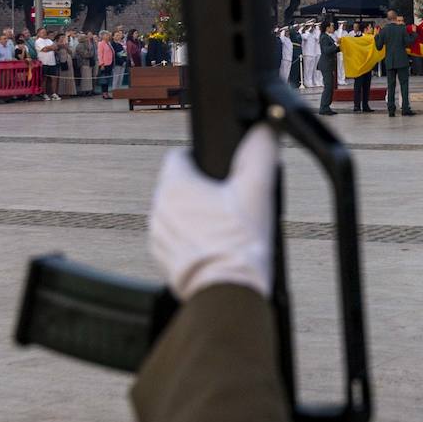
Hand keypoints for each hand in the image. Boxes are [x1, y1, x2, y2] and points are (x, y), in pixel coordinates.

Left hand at [149, 126, 277, 300]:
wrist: (227, 293)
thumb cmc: (239, 244)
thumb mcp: (258, 190)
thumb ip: (260, 151)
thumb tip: (264, 128)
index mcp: (175, 185)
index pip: (179, 156)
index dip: (202, 159)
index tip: (222, 173)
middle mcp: (159, 208)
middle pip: (180, 186)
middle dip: (202, 190)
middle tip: (231, 203)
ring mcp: (158, 236)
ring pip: (178, 213)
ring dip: (196, 216)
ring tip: (225, 228)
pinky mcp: (162, 259)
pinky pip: (176, 239)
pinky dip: (192, 240)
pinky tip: (216, 247)